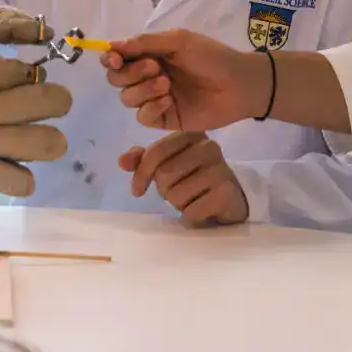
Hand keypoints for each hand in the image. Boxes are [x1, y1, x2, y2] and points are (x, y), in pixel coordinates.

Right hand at [0, 1, 71, 197]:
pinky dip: (6, 180)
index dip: (32, 73)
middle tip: (62, 100)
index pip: (12, 75)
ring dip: (37, 145)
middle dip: (47, 106)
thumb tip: (47, 33)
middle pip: (12, 112)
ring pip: (2, 145)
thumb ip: (6, 23)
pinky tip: (30, 182)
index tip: (37, 69)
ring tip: (58, 141)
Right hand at [102, 29, 266, 131]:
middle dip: (129, 73)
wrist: (239, 84)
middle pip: (116, 79)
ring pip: (127, 98)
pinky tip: (168, 101)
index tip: (115, 58)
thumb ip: (145, 43)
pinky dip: (150, 107)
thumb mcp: (178, 41)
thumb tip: (110, 45)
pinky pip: (142, 117)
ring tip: (166, 84)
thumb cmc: (211, 56)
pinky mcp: (164, 119)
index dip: (110, 58)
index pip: (117, 57)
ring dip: (142, 89)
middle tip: (154, 67)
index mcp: (149, 54)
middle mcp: (148, 76)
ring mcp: (155, 99)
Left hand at [119, 133, 248, 226]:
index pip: (156, 152)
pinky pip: (191, 211)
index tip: (137, 191)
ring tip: (191, 199)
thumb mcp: (167, 165)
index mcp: (191, 135)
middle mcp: (208, 146)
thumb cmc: (193, 179)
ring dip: (178, 203)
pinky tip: (201, 210)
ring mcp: (220, 168)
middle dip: (165, 189)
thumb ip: (144, 161)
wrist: (229, 199)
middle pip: (164, 175)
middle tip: (178, 191)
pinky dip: (191, 216)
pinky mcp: (225, 192)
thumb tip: (122, 161)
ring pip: (176, 194)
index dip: (142, 174)